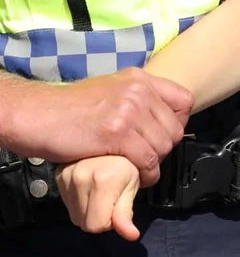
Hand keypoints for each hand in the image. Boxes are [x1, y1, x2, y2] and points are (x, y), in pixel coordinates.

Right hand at [0, 69, 191, 185]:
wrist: (38, 115)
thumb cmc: (69, 108)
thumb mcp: (111, 89)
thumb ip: (136, 98)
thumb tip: (156, 118)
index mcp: (140, 78)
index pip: (184, 100)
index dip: (179, 122)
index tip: (165, 135)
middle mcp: (139, 91)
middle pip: (175, 127)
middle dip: (166, 148)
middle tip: (150, 158)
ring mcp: (129, 111)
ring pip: (163, 146)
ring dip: (155, 164)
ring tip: (142, 170)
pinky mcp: (116, 133)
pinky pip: (146, 159)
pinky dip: (145, 174)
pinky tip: (136, 178)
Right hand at [56, 156, 140, 240]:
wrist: (112, 137)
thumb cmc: (128, 161)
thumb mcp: (132, 185)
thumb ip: (126, 213)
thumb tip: (131, 236)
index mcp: (102, 180)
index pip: (97, 225)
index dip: (111, 221)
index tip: (119, 204)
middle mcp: (80, 177)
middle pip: (84, 223)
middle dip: (100, 216)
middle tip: (112, 196)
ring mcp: (66, 176)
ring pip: (75, 215)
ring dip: (89, 209)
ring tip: (102, 189)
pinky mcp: (59, 175)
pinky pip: (68, 203)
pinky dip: (80, 201)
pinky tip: (90, 187)